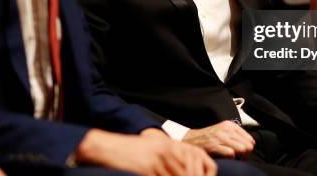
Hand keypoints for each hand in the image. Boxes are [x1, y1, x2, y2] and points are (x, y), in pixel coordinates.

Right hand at [77, 128, 216, 175]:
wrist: (109, 148)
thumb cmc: (132, 151)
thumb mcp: (155, 149)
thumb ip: (173, 158)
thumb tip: (190, 172)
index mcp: (172, 144)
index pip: (200, 160)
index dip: (207, 174)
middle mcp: (168, 150)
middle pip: (191, 173)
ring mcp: (159, 160)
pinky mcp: (148, 169)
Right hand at [183, 120, 254, 158]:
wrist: (189, 139)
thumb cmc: (207, 137)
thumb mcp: (222, 131)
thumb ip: (235, 135)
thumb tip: (251, 144)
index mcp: (229, 125)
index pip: (250, 139)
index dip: (248, 148)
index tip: (243, 153)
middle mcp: (226, 129)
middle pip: (248, 145)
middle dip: (246, 154)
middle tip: (240, 158)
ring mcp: (220, 137)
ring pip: (242, 149)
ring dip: (240, 157)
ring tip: (235, 159)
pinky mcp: (214, 146)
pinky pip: (231, 154)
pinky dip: (231, 159)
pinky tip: (226, 159)